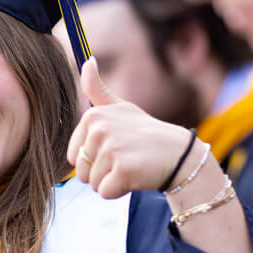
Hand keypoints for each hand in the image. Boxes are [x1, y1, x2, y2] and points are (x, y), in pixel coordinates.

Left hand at [67, 57, 194, 198]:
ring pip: (92, 183)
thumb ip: (96, 89)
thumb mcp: (119, 107)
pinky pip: (105, 192)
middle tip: (124, 159)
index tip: (115, 148)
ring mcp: (111, 148)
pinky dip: (119, 191)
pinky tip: (135, 176)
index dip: (93, 160)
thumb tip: (87, 61)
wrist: (178, 153)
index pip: (73, 156)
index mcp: (92, 117)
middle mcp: (98, 130)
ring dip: (110, 182)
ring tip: (131, 165)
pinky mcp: (123, 169)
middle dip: (100, 173)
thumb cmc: (144, 132)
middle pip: (80, 171)